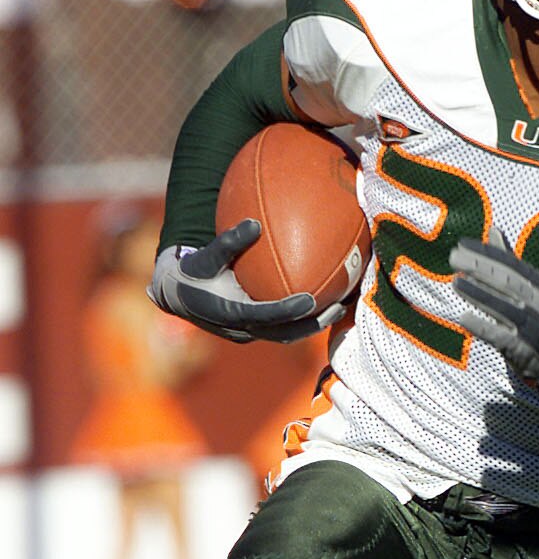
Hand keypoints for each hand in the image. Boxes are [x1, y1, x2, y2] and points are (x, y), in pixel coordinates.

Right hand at [148, 221, 344, 343]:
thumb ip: (228, 242)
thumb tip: (254, 222)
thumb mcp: (205, 256)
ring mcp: (250, 334)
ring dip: (314, 325)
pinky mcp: (255, 332)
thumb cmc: (193, 272)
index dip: (289, 310)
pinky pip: (284, 329)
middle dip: (313, 324)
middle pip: (284, 333)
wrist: (178, 296)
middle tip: (338, 308)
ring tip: (341, 309)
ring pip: (287, 335)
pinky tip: (325, 303)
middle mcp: (242, 329)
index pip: (265, 315)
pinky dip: (304, 320)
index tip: (311, 299)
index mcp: (230, 313)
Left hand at [450, 230, 538, 395]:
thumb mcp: (530, 286)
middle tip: (453, 258)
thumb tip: (493, 229)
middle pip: (508, 282)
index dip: (486, 253)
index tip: (462, 244)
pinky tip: (463, 317)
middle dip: (479, 268)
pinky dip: (483, 327)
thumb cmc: (538, 314)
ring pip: (504, 307)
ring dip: (478, 293)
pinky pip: (501, 336)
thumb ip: (509, 260)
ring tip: (455, 281)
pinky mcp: (523, 349)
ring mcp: (533, 326)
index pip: (511, 264)